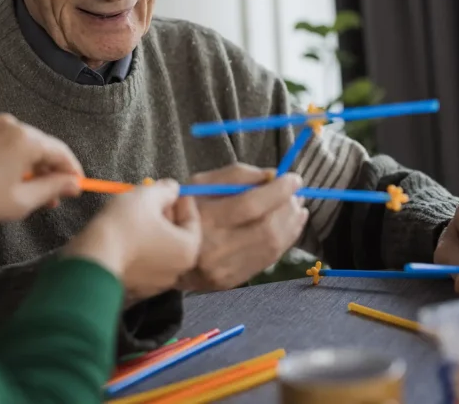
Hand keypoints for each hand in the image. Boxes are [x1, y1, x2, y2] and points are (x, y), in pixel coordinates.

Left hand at [0, 113, 82, 224]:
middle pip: (42, 145)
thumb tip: (73, 184)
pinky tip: (4, 175)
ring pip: (22, 142)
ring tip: (26, 188)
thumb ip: (53, 189)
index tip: (76, 187)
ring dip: (29, 162)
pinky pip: (2, 138)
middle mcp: (12, 123)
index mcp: (26, 140)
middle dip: (50, 170)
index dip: (72, 172)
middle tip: (52, 197)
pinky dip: (9, 154)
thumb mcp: (22, 201)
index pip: (61, 153)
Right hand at [65, 180, 200, 296]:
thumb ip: (165, 190)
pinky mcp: (137, 287)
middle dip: (166, 214)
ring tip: (137, 212)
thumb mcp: (147, 196)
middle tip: (153, 197)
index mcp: (188, 249)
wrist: (93, 259)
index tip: (173, 188)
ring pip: (159, 248)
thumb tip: (173, 189)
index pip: (193, 220)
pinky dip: (140, 247)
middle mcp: (177, 270)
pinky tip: (127, 233)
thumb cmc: (125, 224)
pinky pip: (144, 261)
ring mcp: (156, 282)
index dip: (182, 200)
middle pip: (176, 235)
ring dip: (152, 230)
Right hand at [179, 164, 308, 291]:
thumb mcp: (200, 182)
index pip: (251, 205)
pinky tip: (291, 226)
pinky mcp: (230, 282)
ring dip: (292, 225)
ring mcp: (224, 270)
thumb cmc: (183, 209)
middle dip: (289, 208)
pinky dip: (286, 241)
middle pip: (267, 228)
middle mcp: (215, 249)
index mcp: (204, 219)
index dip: (278, 191)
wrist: (161, 251)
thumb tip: (273, 176)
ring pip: (272, 246)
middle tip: (297, 193)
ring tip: (297, 207)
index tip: (294, 178)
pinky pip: (267, 260)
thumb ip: (237, 175)